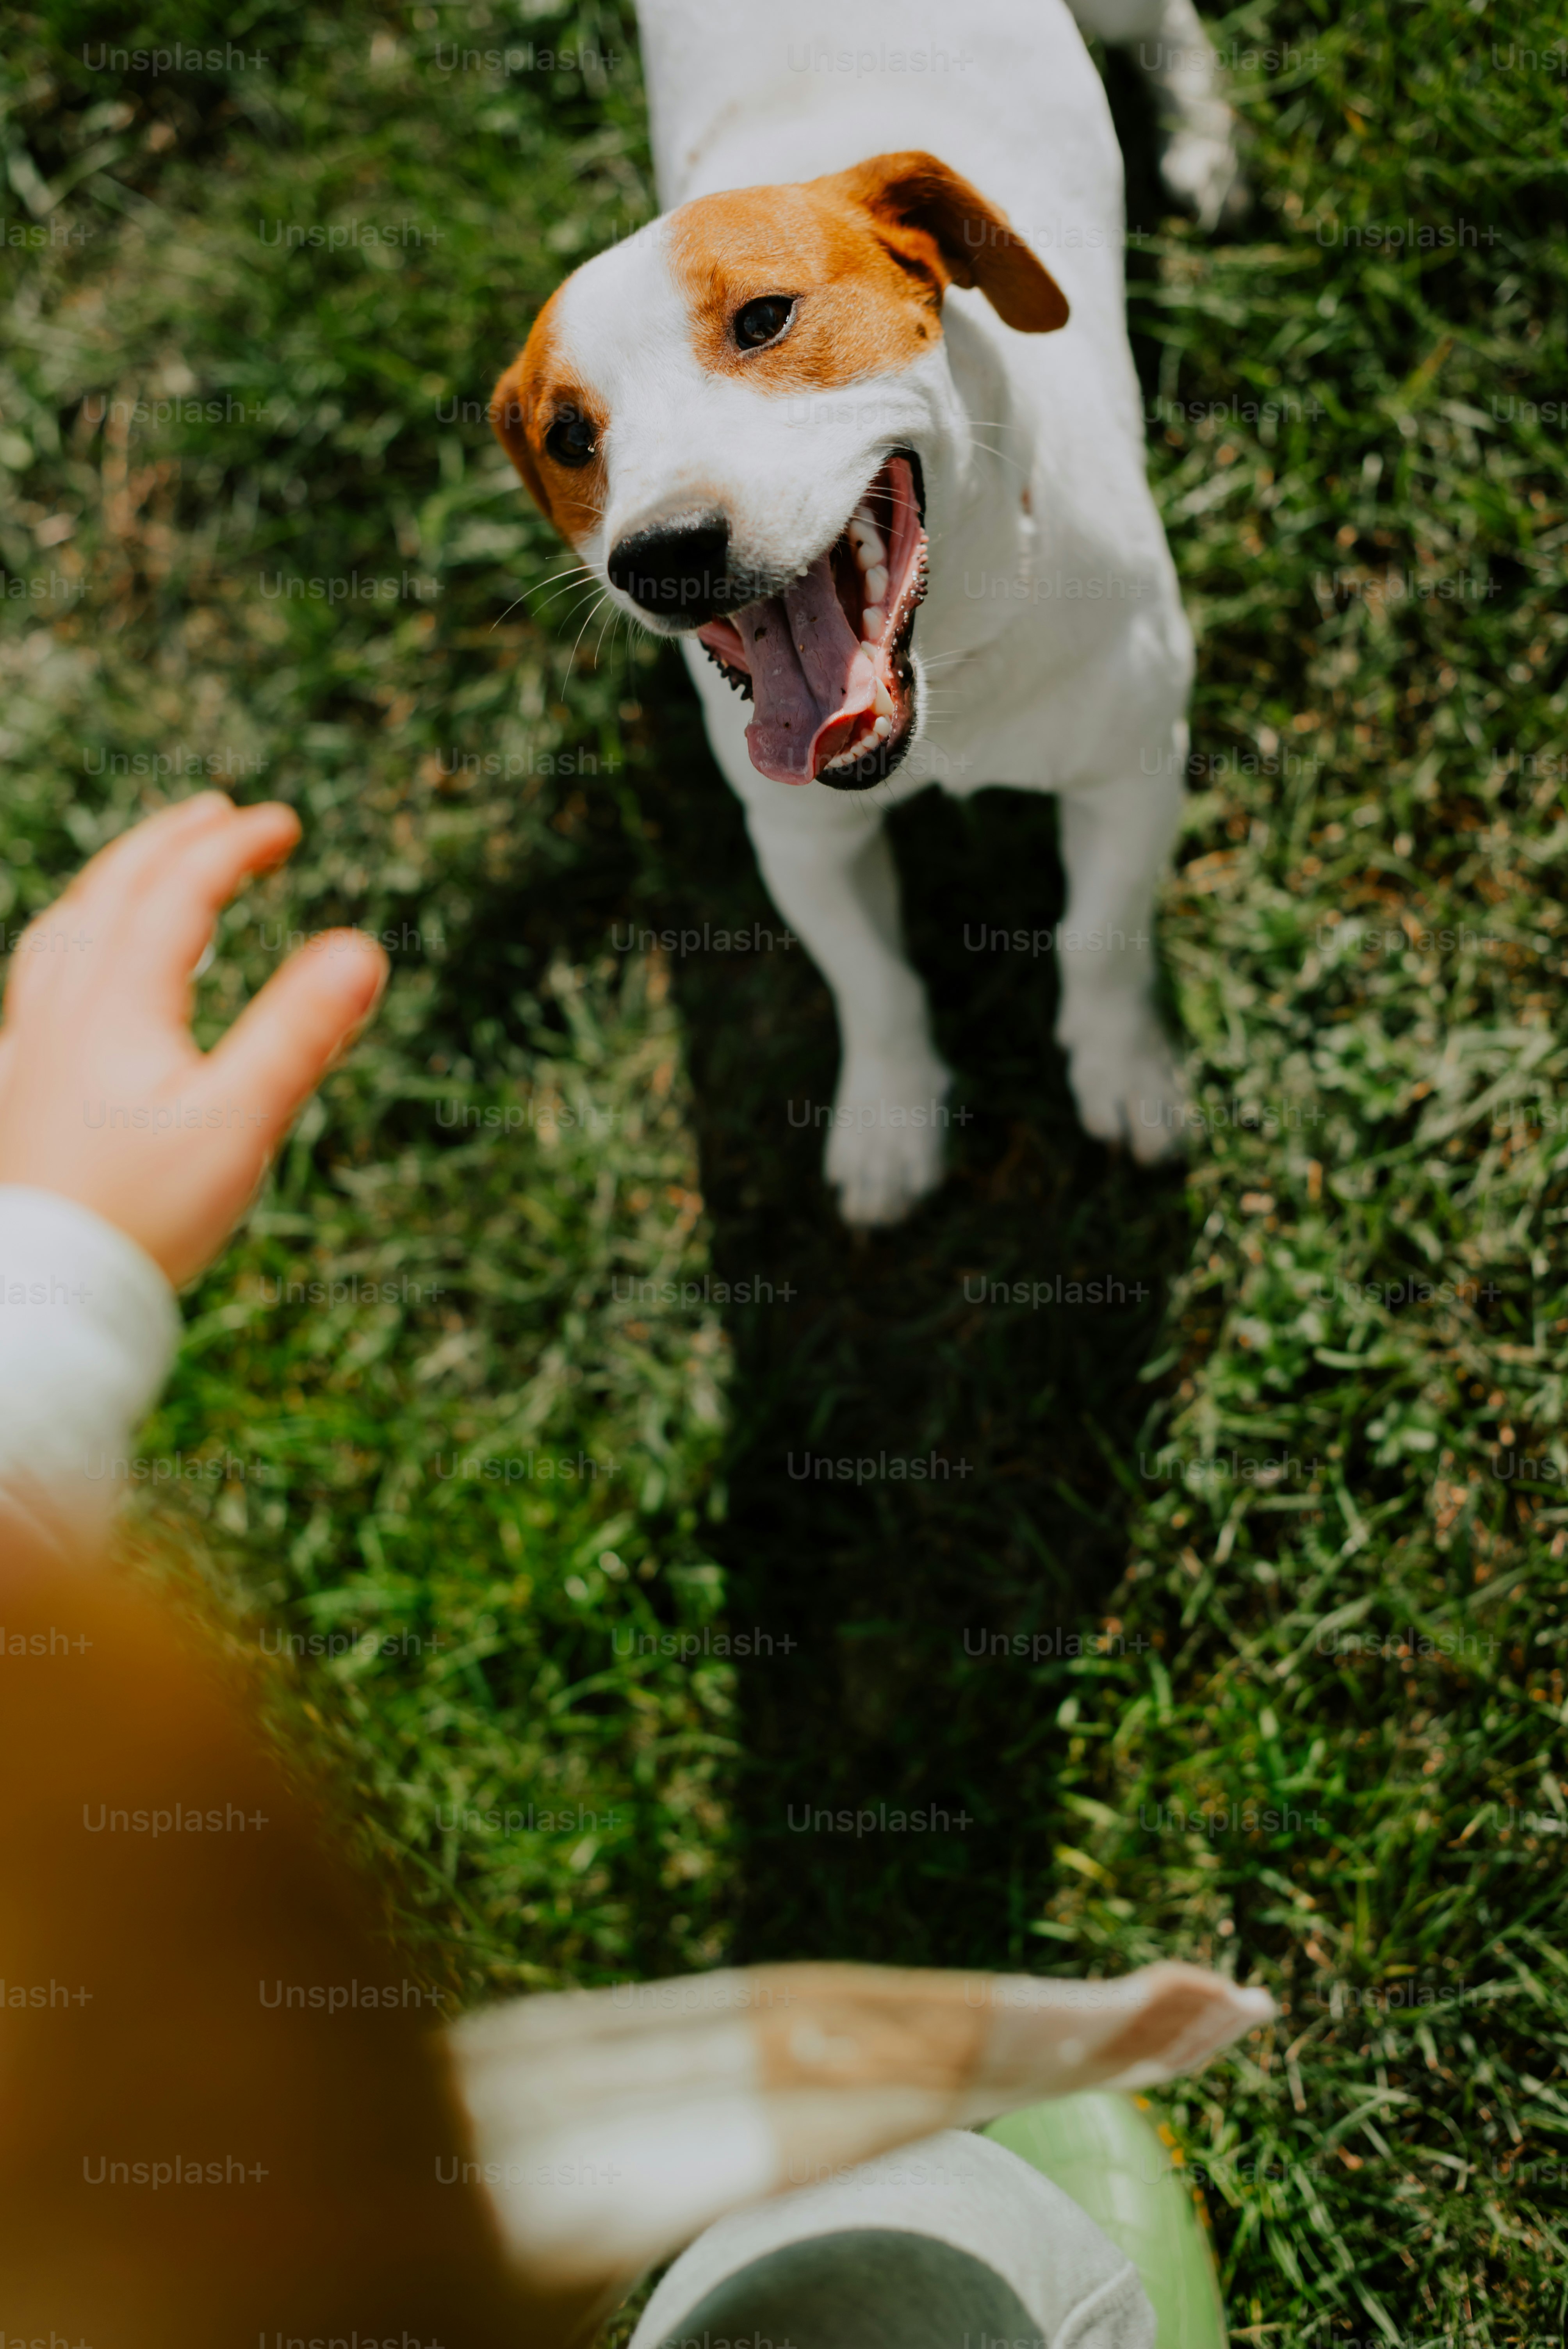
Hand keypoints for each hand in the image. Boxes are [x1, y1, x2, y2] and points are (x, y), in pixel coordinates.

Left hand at [0, 793, 387, 1286]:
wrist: (45, 1295)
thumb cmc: (144, 1217)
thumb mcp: (240, 1124)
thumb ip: (299, 1033)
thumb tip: (362, 950)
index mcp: (120, 1003)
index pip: (180, 892)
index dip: (233, 847)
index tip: (284, 823)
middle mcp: (66, 1007)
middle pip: (111, 892)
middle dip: (171, 841)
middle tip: (221, 814)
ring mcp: (32, 1044)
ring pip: (65, 929)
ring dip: (113, 881)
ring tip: (148, 868)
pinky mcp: (19, 1085)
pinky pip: (39, 979)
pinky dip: (73, 940)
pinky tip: (79, 968)